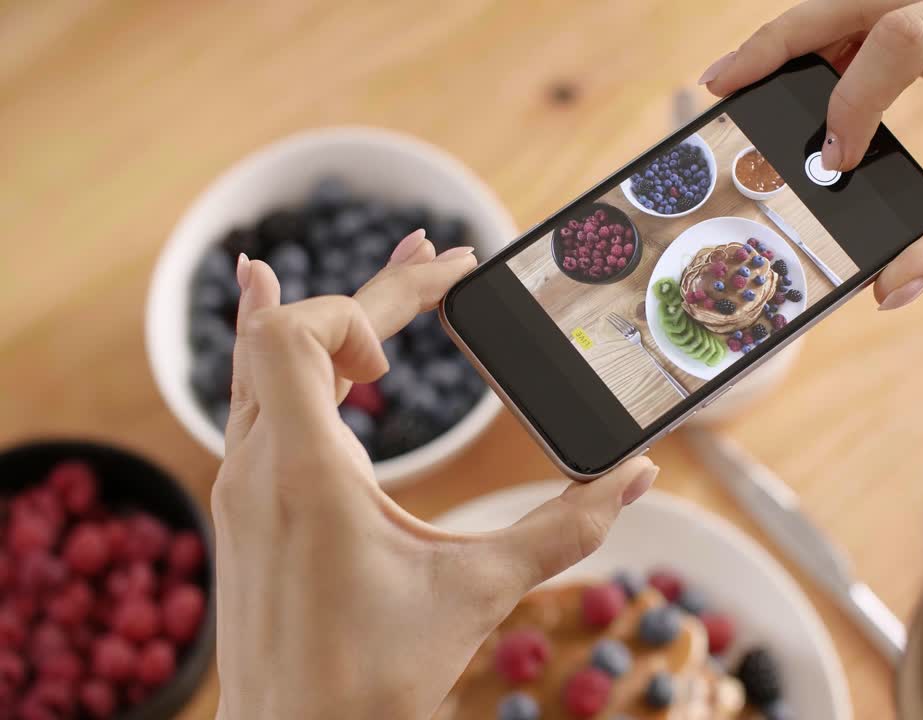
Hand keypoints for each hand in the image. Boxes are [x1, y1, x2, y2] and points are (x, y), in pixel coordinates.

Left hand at [213, 231, 658, 718]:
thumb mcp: (479, 591)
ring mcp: (241, 487)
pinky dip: (277, 357)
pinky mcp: (243, 508)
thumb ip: (567, 529)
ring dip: (323, 319)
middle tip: (435, 254)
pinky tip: (286, 341)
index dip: (373, 293)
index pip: (303, 332)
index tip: (442, 291)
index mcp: (305, 473)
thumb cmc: (372, 680)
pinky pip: (248, 404)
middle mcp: (258, 466)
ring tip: (366, 282)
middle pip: (290, 336)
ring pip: (262, 365)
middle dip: (375, 292)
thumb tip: (637, 476)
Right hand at [701, 0, 922, 308]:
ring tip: (740, 84)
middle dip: (787, 38)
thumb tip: (888, 291)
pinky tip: (794, 90)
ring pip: (858, 6)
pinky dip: (828, 57)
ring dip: (798, 42)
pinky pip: (873, 31)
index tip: (833, 159)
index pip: (907, 34)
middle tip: (723, 81)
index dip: (855, 94)